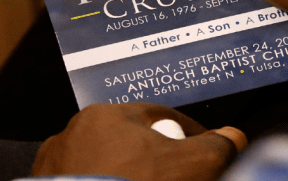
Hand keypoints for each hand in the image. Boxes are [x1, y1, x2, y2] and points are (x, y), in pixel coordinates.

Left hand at [31, 103, 245, 180]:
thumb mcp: (194, 165)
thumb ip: (218, 146)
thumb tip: (233, 137)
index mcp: (106, 114)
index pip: (159, 117)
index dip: (186, 136)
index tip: (199, 155)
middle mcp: (73, 133)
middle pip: (130, 142)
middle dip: (154, 159)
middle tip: (174, 178)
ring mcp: (54, 165)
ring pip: (104, 164)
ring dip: (125, 174)